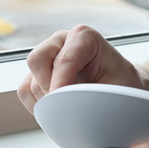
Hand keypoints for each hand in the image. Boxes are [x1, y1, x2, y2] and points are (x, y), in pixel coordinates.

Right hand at [17, 24, 142, 114]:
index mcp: (84, 37)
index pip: (63, 60)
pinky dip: (38, 106)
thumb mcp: (118, 89)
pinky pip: (25, 91)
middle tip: (67, 106)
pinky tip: (58, 109)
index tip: (63, 106)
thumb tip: (71, 111)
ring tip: (69, 108)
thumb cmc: (123, 85)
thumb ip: (94, 95)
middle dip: (49, 89)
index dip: (61, 86)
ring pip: (29, 80)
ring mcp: (47, 55)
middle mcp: (61, 41)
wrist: (122, 88)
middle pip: (37, 61)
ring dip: (46, 101)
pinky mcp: (37, 72)